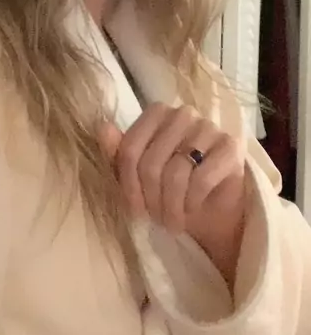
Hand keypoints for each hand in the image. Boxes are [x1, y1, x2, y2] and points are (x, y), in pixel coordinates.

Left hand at [100, 103, 247, 285]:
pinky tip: (192, 209)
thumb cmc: (170, 189)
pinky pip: (202, 179)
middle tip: (157, 219)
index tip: (134, 209)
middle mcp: (183, 113)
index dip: (127, 185)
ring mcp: (209, 127)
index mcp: (157, 112)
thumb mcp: (138, 175)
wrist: (211, 209)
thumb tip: (102, 129)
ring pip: (176, 172)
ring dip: (171, 206)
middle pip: (151, 162)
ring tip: (172, 221)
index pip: (130, 148)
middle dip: (151, 200)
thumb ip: (118, 152)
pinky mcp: (231, 147)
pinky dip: (192, 202)